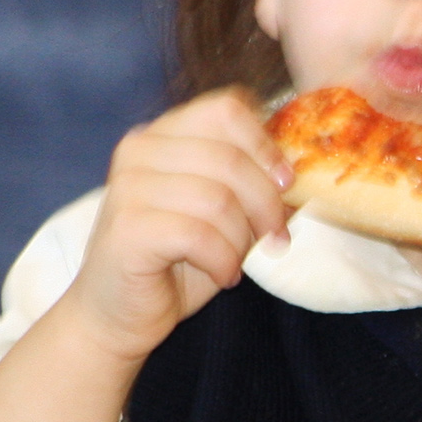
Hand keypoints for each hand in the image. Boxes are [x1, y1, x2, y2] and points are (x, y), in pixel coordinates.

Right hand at [62, 87, 292, 363]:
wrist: (119, 313)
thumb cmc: (178, 260)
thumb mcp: (224, 211)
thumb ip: (251, 182)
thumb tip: (301, 172)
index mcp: (165, 133)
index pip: (228, 108)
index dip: (266, 146)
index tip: (286, 183)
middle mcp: (140, 149)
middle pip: (230, 157)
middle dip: (266, 203)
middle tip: (273, 236)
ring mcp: (128, 186)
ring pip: (218, 199)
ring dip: (242, 239)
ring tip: (237, 260)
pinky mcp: (127, 228)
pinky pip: (199, 235)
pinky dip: (223, 260)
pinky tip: (222, 274)